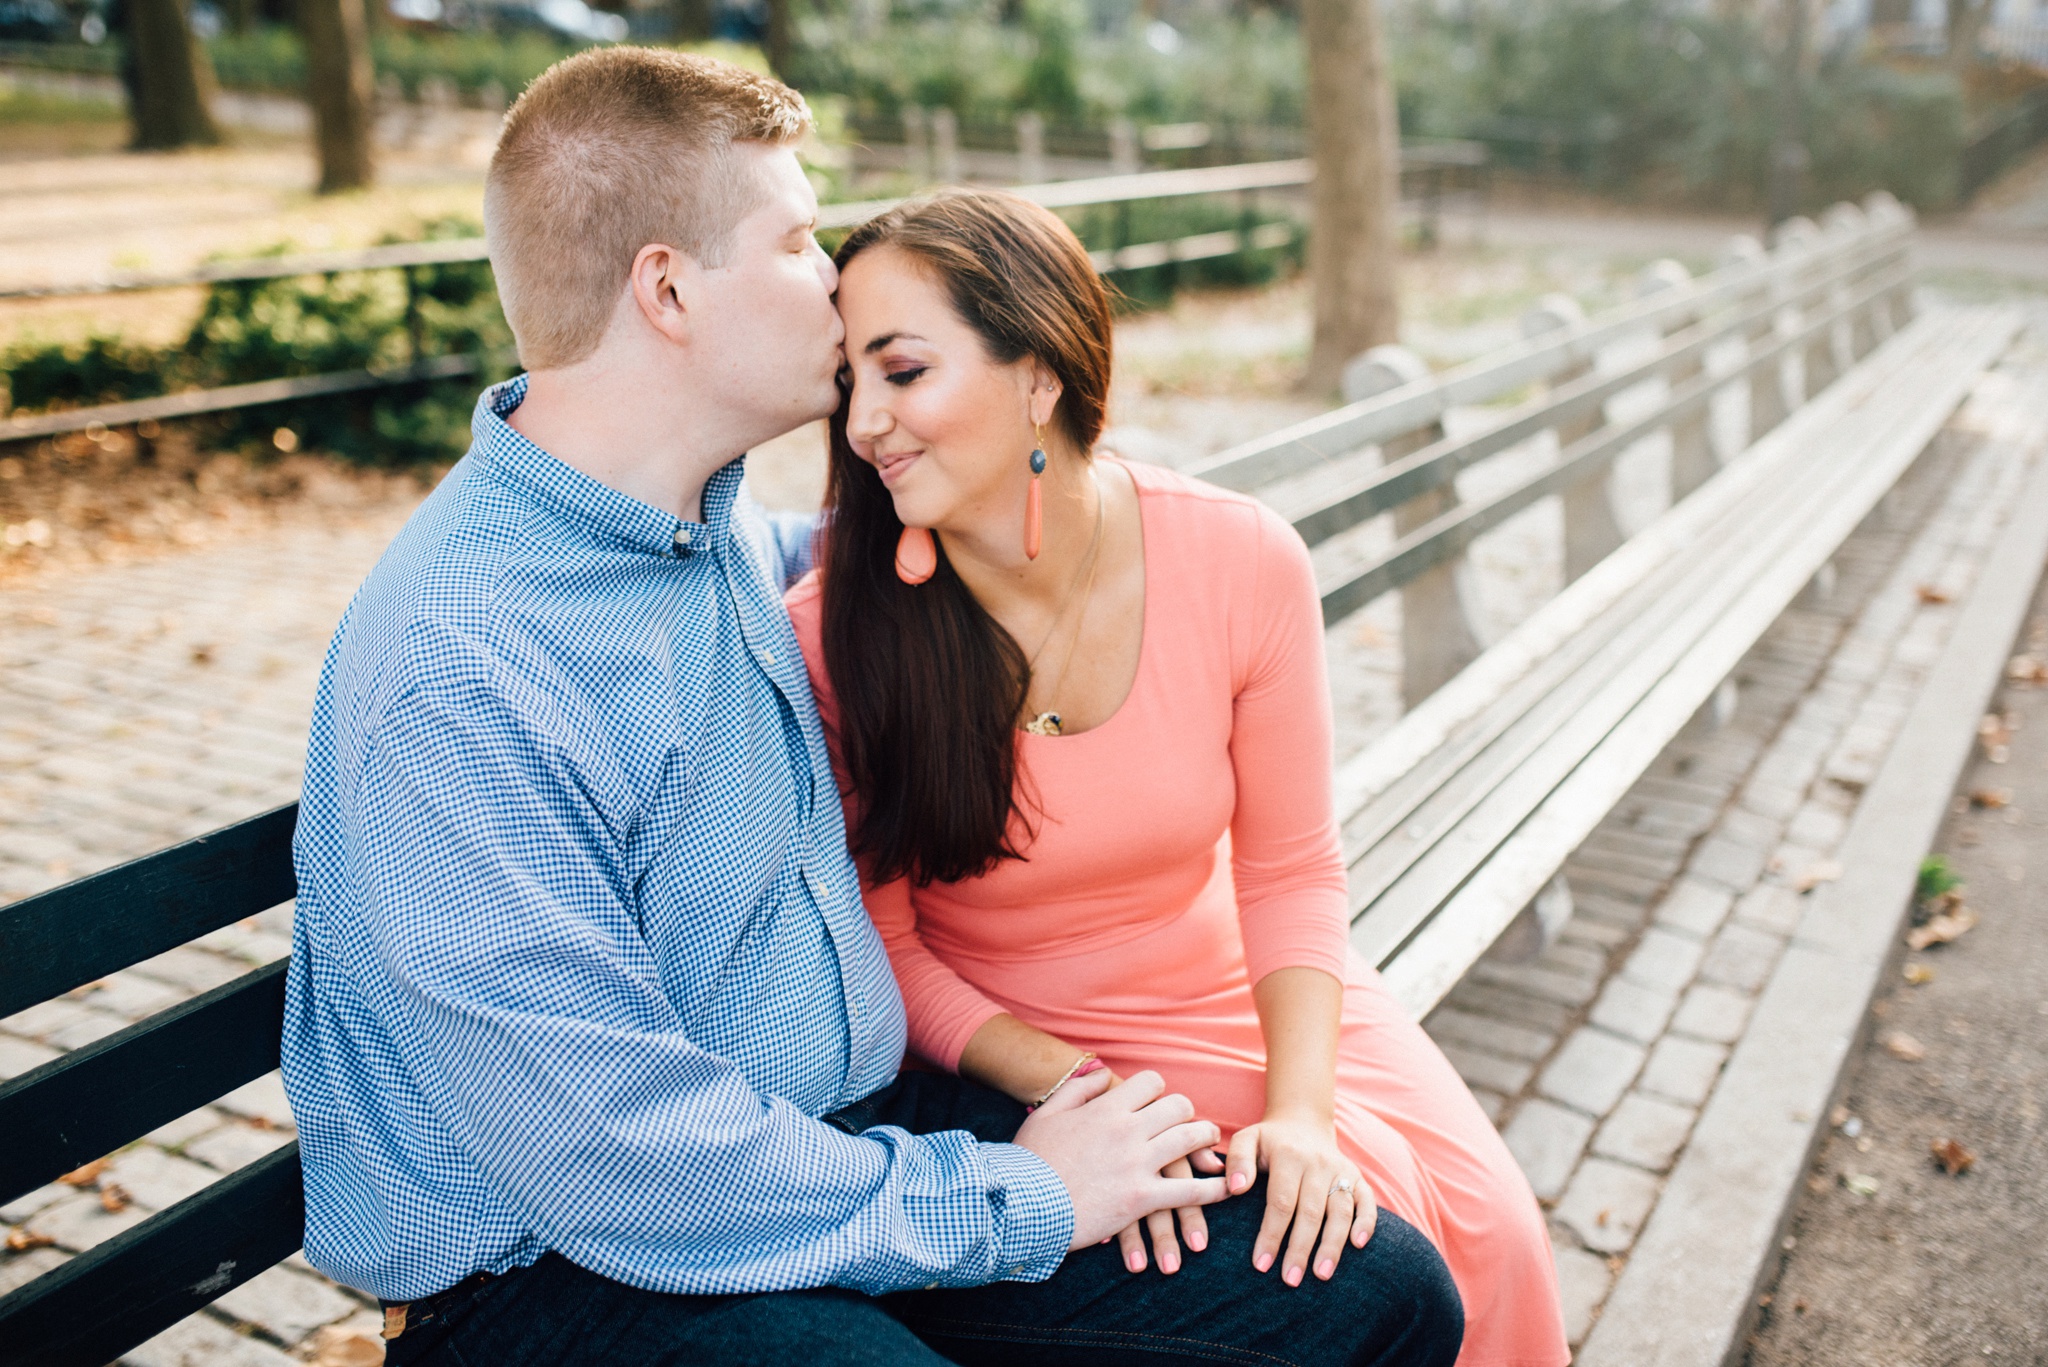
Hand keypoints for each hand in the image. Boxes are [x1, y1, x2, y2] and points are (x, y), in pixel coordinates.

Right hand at [1012, 1070, 1227, 1250]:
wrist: (1021, 1205)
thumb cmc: (1030, 1160)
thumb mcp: (1046, 1114)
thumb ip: (1078, 1090)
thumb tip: (1100, 1073)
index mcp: (1107, 1108)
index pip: (1151, 1083)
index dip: (1158, 1090)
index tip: (1159, 1102)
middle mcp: (1128, 1129)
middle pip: (1178, 1107)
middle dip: (1187, 1113)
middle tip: (1191, 1123)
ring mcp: (1138, 1163)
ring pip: (1190, 1139)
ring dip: (1206, 1140)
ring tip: (1212, 1146)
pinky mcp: (1142, 1198)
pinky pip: (1188, 1191)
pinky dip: (1212, 1189)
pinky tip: (1225, 1189)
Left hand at [1225, 1111, 1375, 1285]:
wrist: (1302, 1122)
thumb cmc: (1269, 1141)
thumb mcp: (1246, 1139)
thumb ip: (1237, 1160)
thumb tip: (1236, 1188)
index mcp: (1289, 1155)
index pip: (1281, 1202)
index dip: (1272, 1235)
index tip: (1261, 1265)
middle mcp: (1318, 1163)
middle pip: (1311, 1212)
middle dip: (1300, 1249)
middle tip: (1290, 1280)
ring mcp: (1341, 1170)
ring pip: (1341, 1211)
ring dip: (1332, 1245)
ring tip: (1321, 1275)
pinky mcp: (1358, 1178)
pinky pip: (1367, 1202)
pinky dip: (1366, 1223)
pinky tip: (1357, 1246)